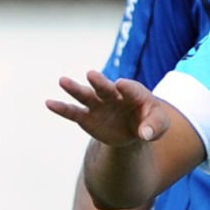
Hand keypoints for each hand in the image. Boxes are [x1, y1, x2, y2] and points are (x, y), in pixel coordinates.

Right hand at [46, 71, 170, 146]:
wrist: (135, 129)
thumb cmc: (150, 122)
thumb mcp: (159, 125)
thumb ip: (154, 127)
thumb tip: (145, 134)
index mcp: (135, 94)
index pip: (131, 89)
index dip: (127, 87)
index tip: (120, 84)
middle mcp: (114, 95)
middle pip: (105, 87)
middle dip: (99, 82)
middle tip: (91, 74)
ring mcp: (99, 105)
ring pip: (86, 95)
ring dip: (75, 89)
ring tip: (62, 80)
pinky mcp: (87, 117)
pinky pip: (73, 112)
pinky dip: (62, 108)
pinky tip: (49, 103)